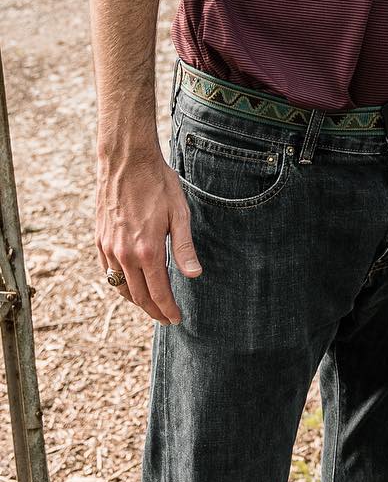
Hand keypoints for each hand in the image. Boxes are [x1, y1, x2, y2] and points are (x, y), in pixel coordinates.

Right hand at [96, 147, 201, 324]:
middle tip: (166, 317)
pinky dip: (119, 284)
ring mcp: (109, 248)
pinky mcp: (99, 240)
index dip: (168, 309)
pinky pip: (107, 272)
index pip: (158, 292)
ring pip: (120, 287)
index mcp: (147, 251)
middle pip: (138, 296)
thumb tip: (194, 275)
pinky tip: (129, 283)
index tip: (176, 319)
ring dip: (135, 300)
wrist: (126, 162)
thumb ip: (184, 248)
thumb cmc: (158, 184)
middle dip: (153, 310)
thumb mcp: (180, 214)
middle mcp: (124, 254)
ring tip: (150, 305)